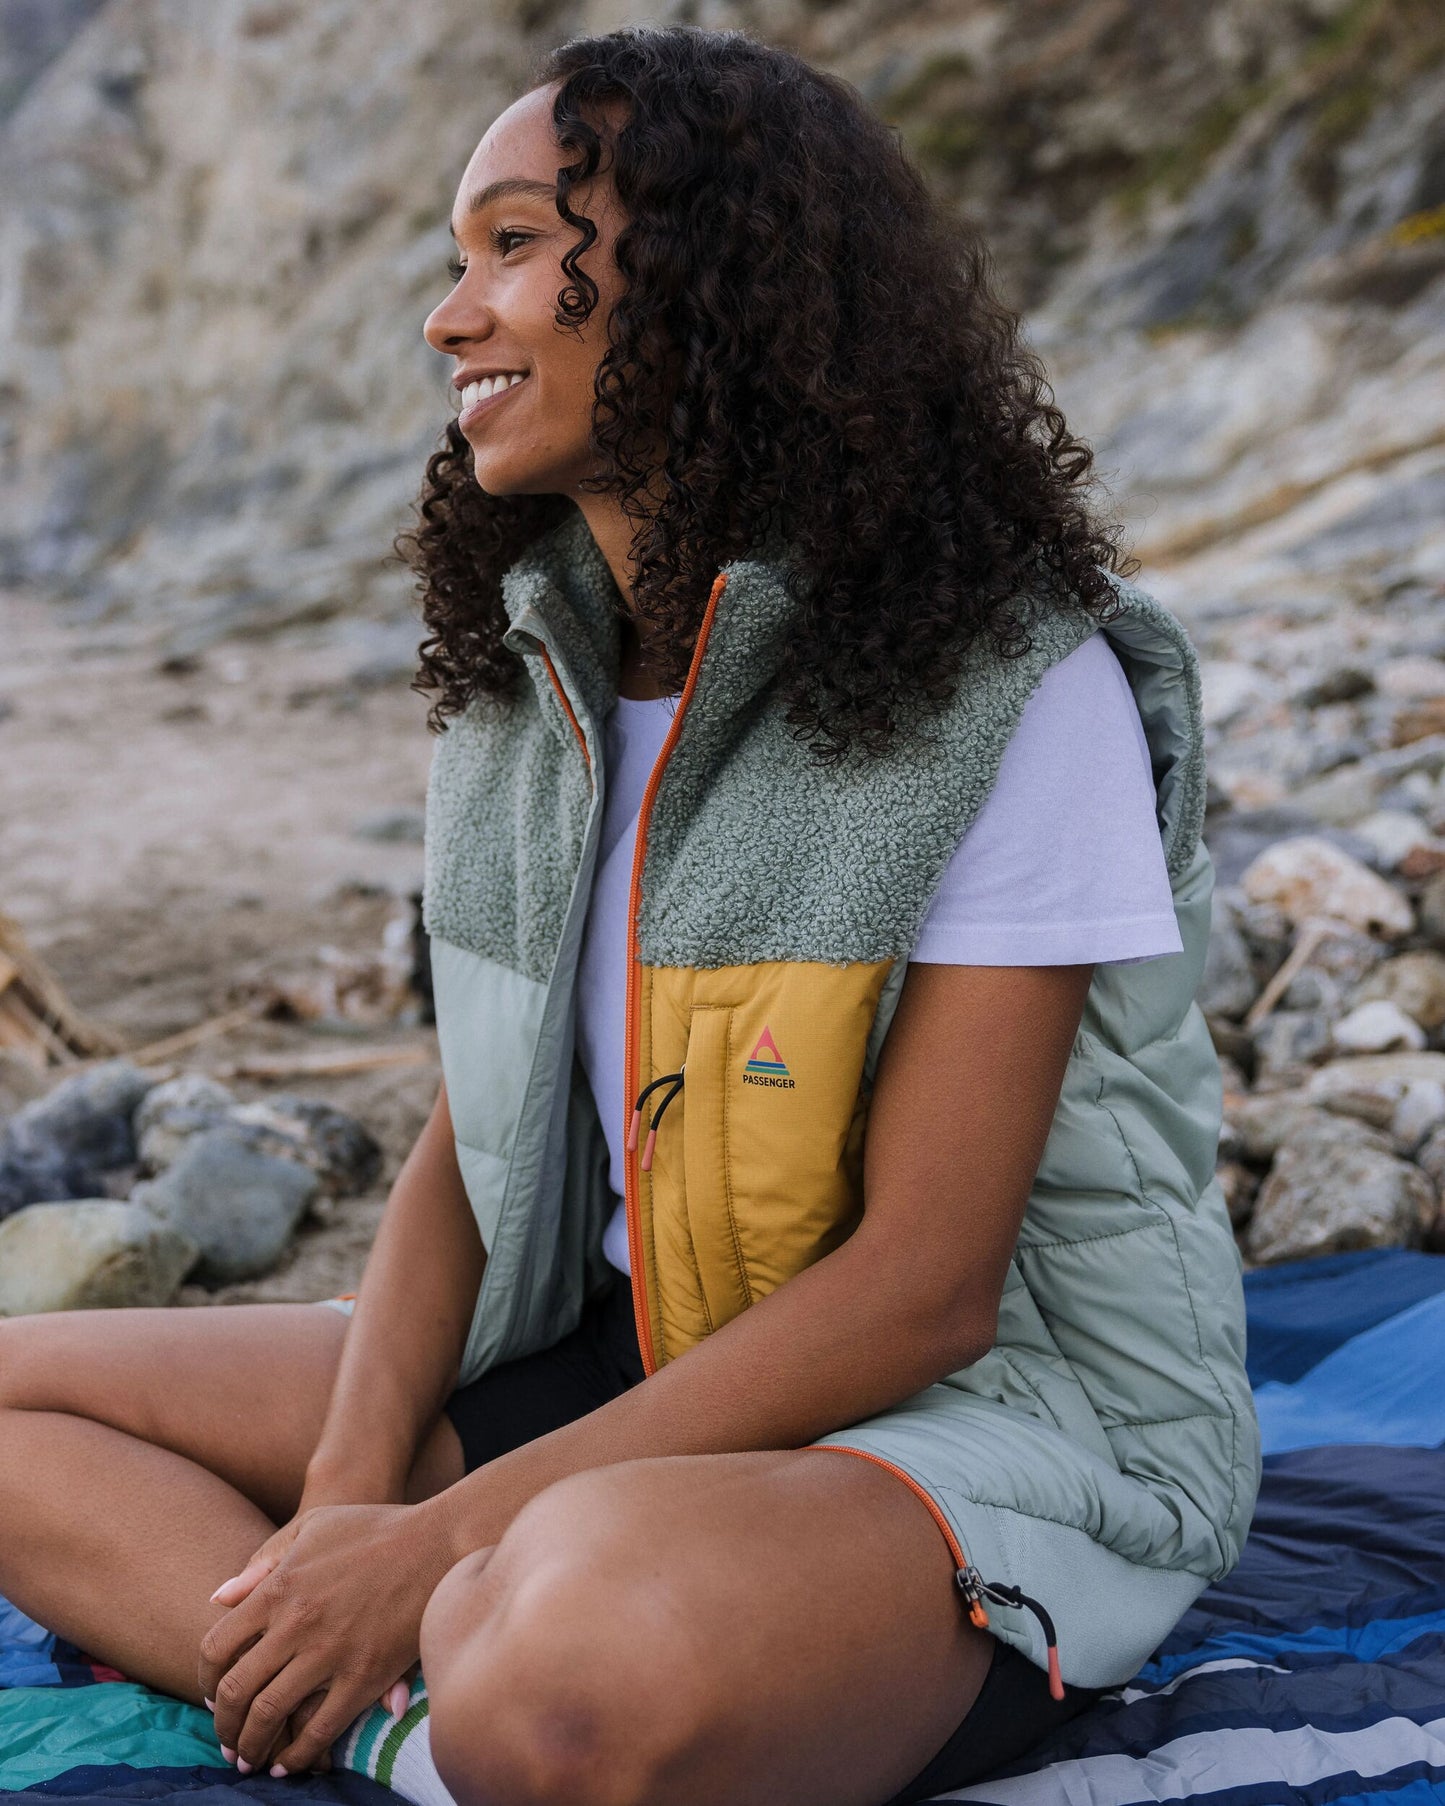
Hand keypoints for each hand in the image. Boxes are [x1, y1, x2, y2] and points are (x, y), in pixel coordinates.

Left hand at [200, 1501, 457, 1774]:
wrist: (437, 1542)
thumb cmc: (375, 1528)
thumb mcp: (313, 1527)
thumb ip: (263, 1562)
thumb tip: (218, 1598)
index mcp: (279, 1588)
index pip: (216, 1647)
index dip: (205, 1679)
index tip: (210, 1696)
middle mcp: (296, 1624)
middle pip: (235, 1690)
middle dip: (223, 1724)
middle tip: (226, 1739)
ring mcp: (329, 1653)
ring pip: (269, 1715)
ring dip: (251, 1745)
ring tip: (250, 1759)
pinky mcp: (364, 1676)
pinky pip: (318, 1730)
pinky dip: (296, 1755)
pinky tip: (289, 1764)